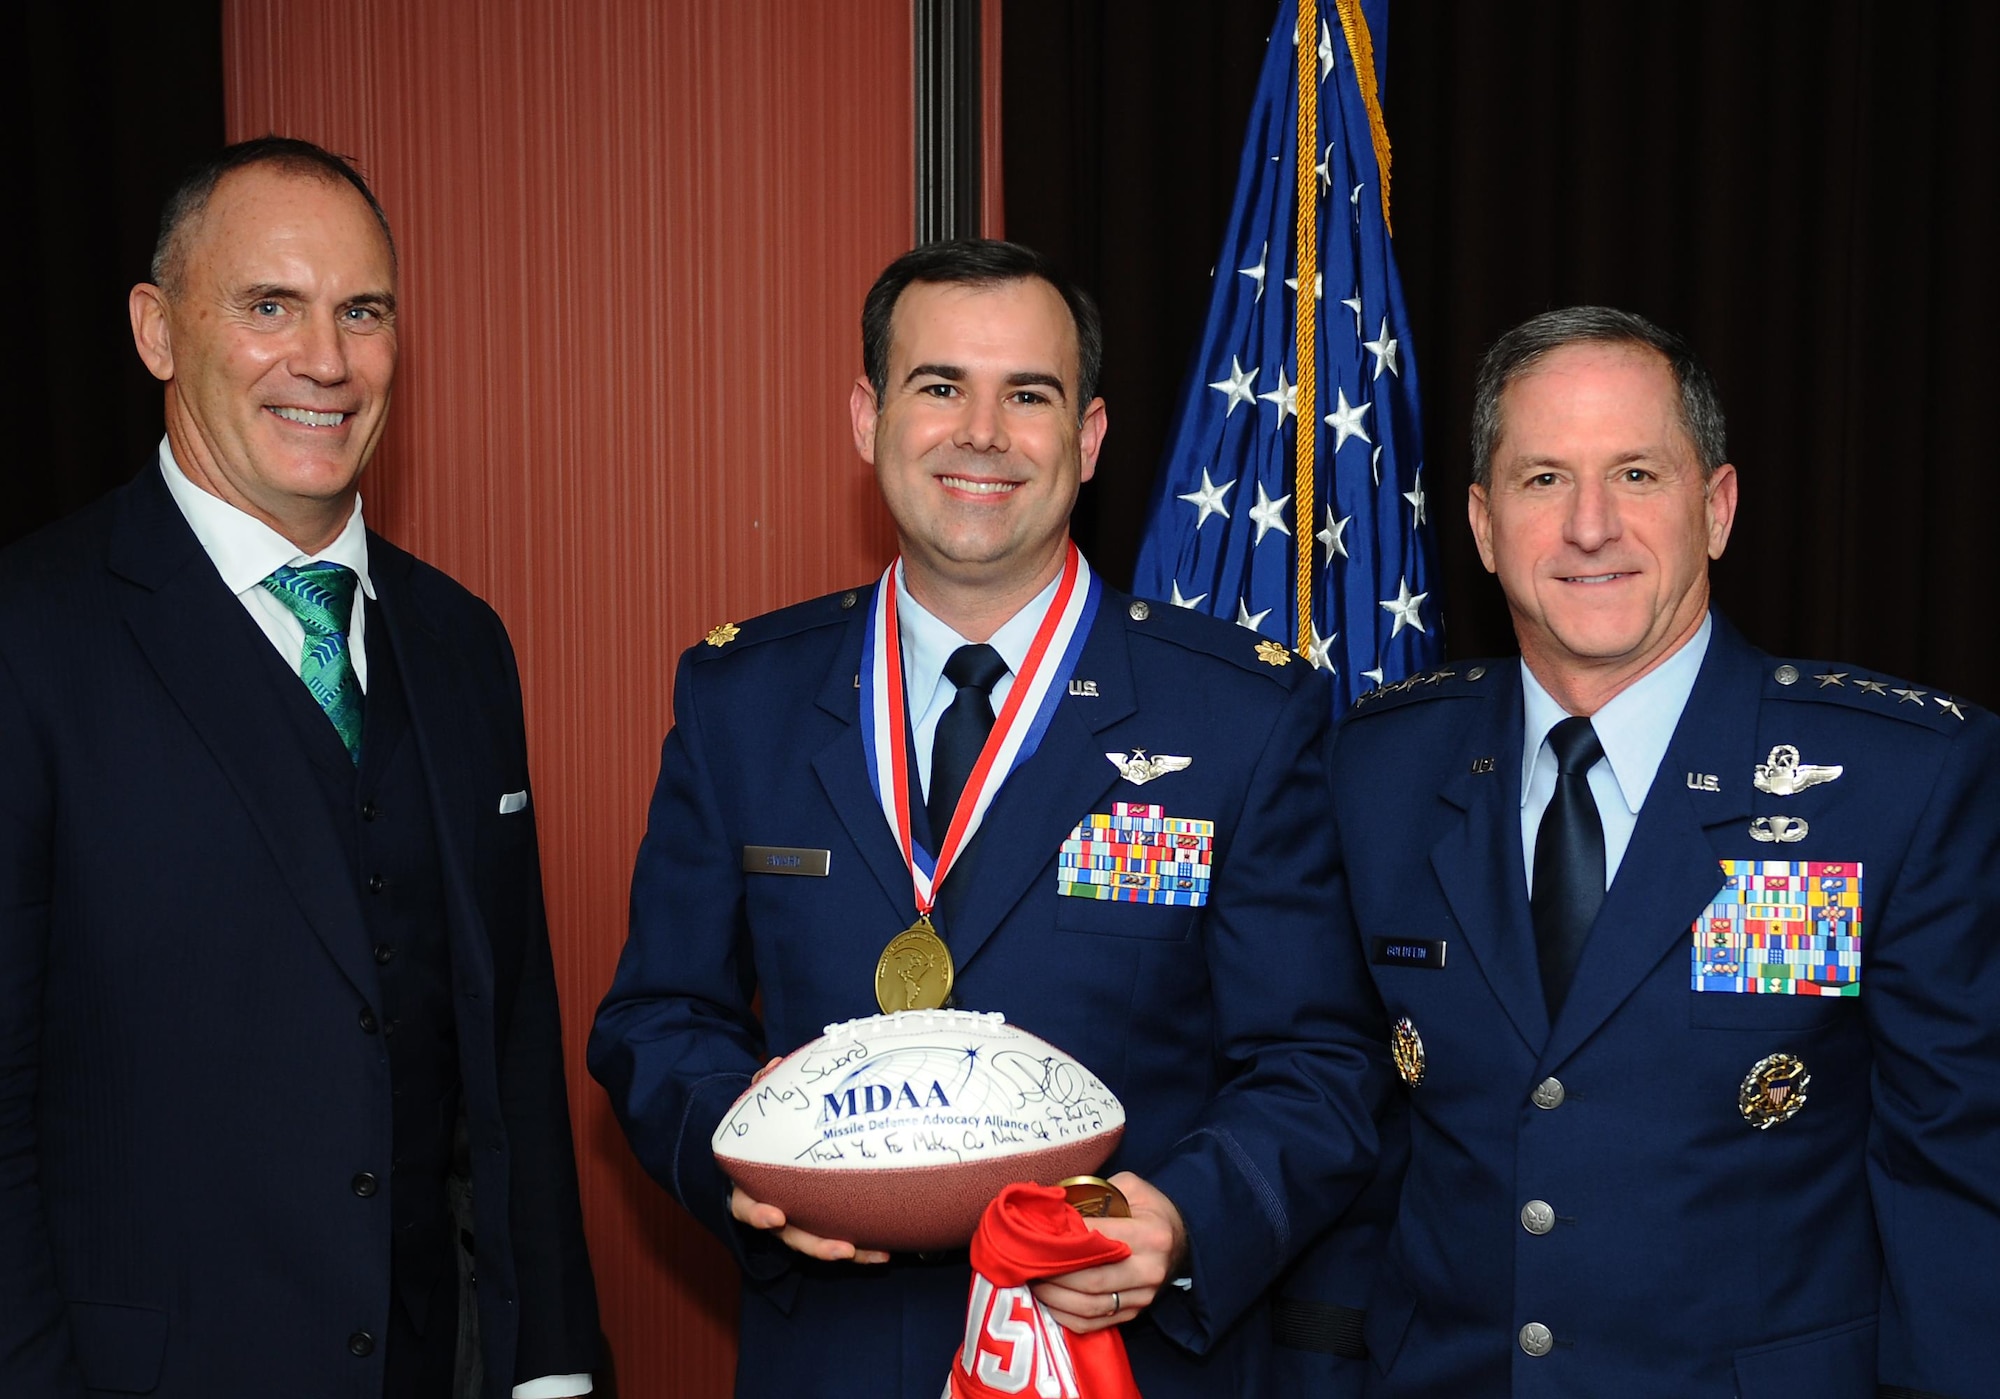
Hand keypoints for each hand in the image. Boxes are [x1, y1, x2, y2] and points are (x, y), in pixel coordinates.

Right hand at [727, 1056, 888, 1263]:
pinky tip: (889, 1248)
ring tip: (876, 1255)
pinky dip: (863, 1245)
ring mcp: (798, 1221)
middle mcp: (773, 1212)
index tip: (776, 1216)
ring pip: (819, 1243)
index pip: (747, 1208)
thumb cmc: (759, 1136)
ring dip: (847, 1251)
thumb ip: (763, 1091)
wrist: (757, 1157)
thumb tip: (776, 1064)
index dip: (759, 1215)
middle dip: (816, 1245)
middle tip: (841, 1249)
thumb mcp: (756, 1114)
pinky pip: (840, 1235)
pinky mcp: (820, 1222)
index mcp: (750, 1190)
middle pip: (791, 1237)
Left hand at [1030, 1171, 1187, 1332]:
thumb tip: (1051, 1205)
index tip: (1035, 1234)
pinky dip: (1065, 1315)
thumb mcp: (1129, 1187)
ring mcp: (1142, 1297)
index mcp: (1150, 1234)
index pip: (1098, 1240)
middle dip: (1052, 1273)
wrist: (1180, 1240)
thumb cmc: (1149, 1210)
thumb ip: (1095, 1193)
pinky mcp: (1133, 1314)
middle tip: (1026, 1262)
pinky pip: (1093, 1323)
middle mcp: (1149, 1269)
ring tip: (1032, 1281)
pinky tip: (1047, 1301)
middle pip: (1091, 1279)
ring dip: (1054, 1297)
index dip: (1063, 1240)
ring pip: (1090, 1305)